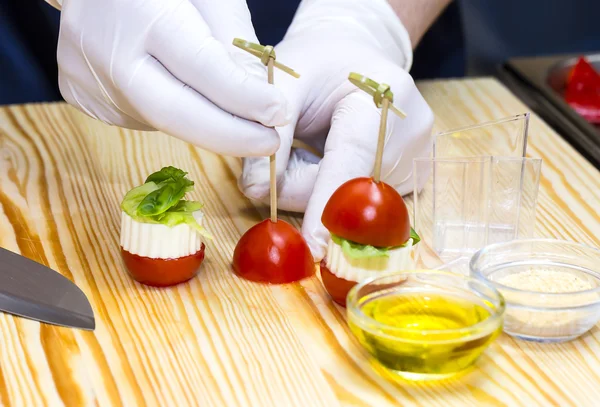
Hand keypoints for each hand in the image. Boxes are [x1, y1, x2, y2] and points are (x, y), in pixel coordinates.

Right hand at [55, 0, 287, 156]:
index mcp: (141, 12)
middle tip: (269, 144)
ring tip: (230, 110)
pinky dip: (174, 114)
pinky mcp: (82, 97)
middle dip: (229, 136)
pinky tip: (180, 93)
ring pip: (161, 120)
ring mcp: (88, 78)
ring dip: (205, 123)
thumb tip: (260, 104)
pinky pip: (141, 116)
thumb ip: (234, 45)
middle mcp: (106, 50)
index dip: (242, 97)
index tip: (277, 114)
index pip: (199, 68)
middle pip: (174, 113)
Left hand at [239, 0, 434, 260]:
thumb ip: (271, 130)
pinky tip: (331, 157)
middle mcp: (412, 134)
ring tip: (314, 143)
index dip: (330, 201)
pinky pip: (360, 205)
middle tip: (288, 147)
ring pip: (350, 204)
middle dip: (302, 184)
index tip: (315, 245)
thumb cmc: (321, 63)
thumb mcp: (289, 80)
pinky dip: (331, 190)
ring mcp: (417, 161)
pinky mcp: (412, 181)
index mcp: (386, 96)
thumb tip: (257, 189)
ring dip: (315, 186)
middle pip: (346, 191)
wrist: (358, 54)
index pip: (353, 158)